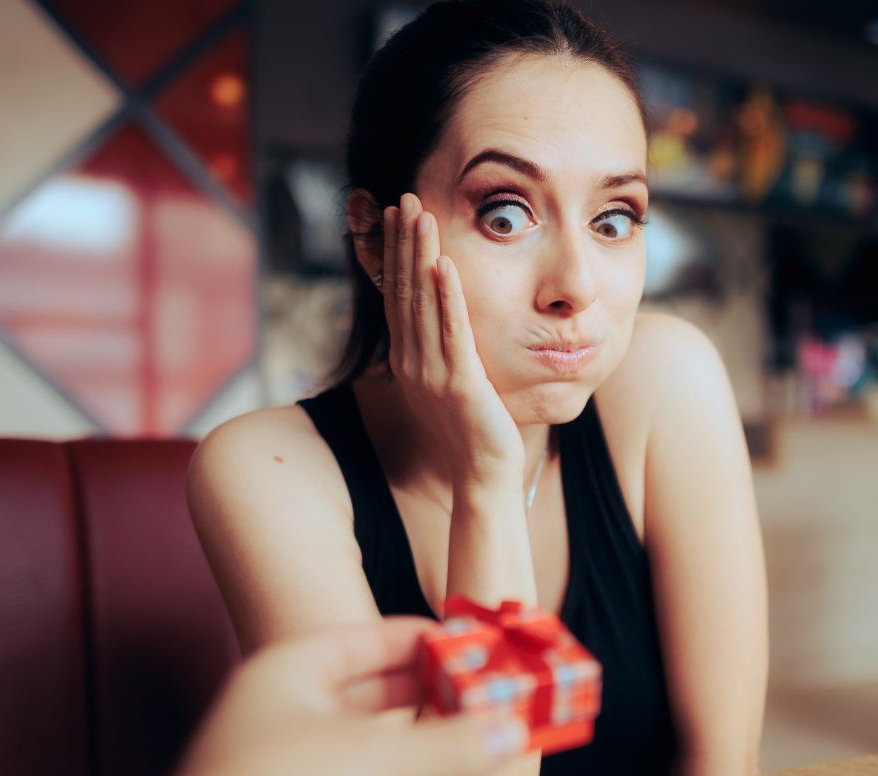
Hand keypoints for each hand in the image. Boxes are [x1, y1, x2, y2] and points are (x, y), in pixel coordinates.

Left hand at [161, 618, 527, 775]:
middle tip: (496, 704)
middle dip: (441, 703)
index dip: (428, 640)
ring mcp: (295, 774)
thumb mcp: (373, 760)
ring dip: (436, 754)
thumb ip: (448, 743)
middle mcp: (288, 719)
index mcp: (288, 675)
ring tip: (491, 753)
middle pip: (381, 698)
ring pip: (382, 753)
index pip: (370, 640)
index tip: (480, 647)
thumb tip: (509, 731)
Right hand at [382, 193, 523, 486]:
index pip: (397, 295)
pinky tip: (444, 265)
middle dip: (403, 242)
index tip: (395, 215)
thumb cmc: (473, 429)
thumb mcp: (450, 380)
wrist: (482, 474)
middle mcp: (412, 361)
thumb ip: (442, 347)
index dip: (395, 253)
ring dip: (420, 256)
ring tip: (421, 215)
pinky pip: (451, 332)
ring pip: (423, 303)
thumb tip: (441, 316)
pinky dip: (447, 296)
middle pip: (403, 290)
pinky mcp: (459, 383)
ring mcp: (432, 372)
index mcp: (408, 359)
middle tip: (403, 198)